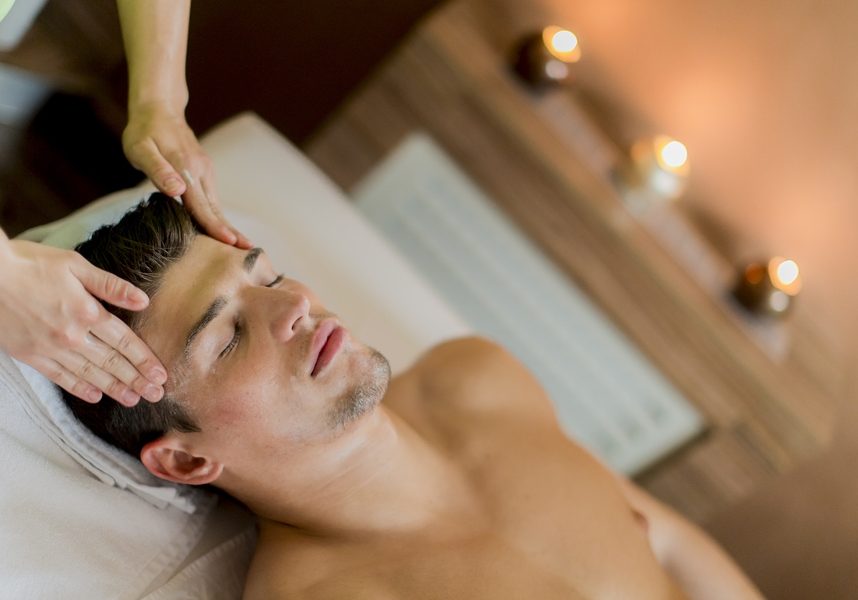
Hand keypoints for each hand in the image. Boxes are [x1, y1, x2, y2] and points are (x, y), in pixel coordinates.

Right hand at [0, 239, 166, 405]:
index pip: (125, 342)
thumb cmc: (31, 264)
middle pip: (112, 362)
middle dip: (137, 380)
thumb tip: (143, 301)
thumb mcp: (76, 265)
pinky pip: (60, 377)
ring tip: (133, 400)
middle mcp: (72, 335)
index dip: (145, 360)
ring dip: (114, 388)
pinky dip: (79, 388)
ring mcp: (51, 348)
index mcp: (88, 312)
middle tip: (156, 395)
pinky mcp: (30, 355)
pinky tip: (94, 396)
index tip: (161, 375)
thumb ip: (111, 286)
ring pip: (90, 373)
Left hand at [122, 104, 251, 247]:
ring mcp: (205, 171)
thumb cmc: (144, 131)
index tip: (231, 242)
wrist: (159, 108)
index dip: (215, 226)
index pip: (202, 205)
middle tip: (248, 250)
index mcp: (186, 170)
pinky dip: (217, 213)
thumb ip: (158, 171)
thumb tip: (177, 191)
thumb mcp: (141, 149)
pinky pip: (211, 197)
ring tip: (238, 244)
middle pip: (215, 208)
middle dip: (230, 230)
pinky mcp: (204, 171)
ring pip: (215, 204)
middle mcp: (201, 172)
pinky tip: (220, 226)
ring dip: (226, 224)